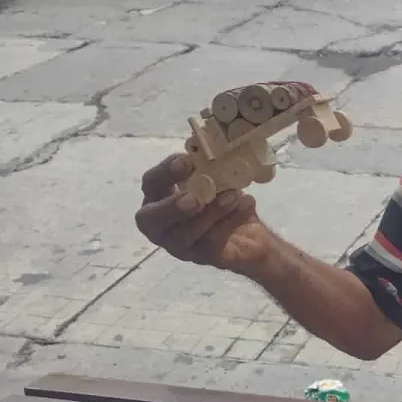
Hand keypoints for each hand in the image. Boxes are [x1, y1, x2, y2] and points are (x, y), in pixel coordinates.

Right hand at [134, 153, 271, 273]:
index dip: (165, 173)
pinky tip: (246, 204)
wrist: (250, 234)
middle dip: (171, 207)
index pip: (151, 184)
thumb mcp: (216, 180)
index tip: (186, 160)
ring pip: (185, 233)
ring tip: (233, 195)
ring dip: (210, 212)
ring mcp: (179, 245)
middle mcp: (161, 225)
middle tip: (194, 198)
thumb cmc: (223, 201)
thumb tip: (211, 144)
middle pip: (151, 220)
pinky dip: (230, 221)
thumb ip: (207, 167)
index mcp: (159, 199)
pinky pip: (211, 242)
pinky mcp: (202, 257)